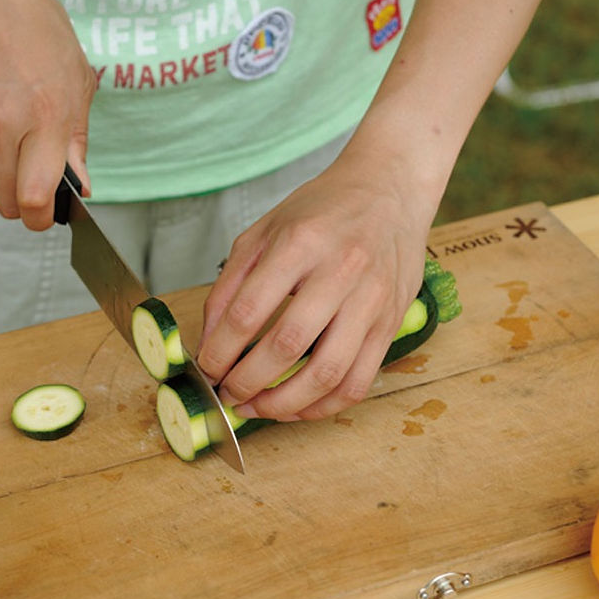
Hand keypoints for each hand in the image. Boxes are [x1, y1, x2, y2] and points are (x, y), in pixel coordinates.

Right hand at [0, 0, 94, 228]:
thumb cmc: (37, 28)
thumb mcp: (78, 82)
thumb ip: (76, 141)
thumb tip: (80, 184)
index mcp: (43, 117)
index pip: (34, 198)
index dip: (43, 218)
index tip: (50, 215)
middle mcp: (1, 124)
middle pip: (6, 202)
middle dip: (24, 205)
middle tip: (38, 187)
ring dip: (8, 166)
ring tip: (20, 125)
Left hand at [197, 153, 434, 421]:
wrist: (390, 191)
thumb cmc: (322, 211)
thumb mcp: (263, 231)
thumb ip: (230, 285)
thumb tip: (208, 343)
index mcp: (301, 243)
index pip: (250, 311)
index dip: (221, 350)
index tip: (207, 368)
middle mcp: (341, 272)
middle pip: (287, 346)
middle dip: (246, 382)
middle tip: (227, 393)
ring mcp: (372, 301)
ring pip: (327, 374)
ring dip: (283, 404)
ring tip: (257, 407)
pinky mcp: (392, 324)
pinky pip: (358, 382)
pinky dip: (323, 406)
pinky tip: (296, 406)